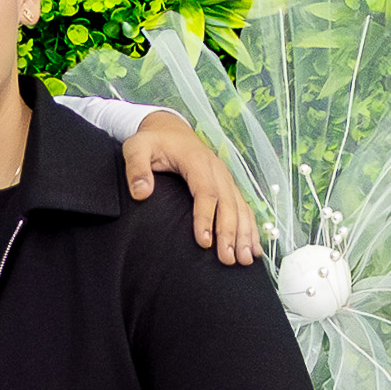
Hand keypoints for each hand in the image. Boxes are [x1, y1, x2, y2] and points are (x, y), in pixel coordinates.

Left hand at [119, 108, 260, 265]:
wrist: (170, 130)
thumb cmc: (152, 141)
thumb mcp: (137, 147)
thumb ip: (136, 167)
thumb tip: (141, 193)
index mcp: (197, 161)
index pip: (206, 191)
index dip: (206, 217)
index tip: (204, 241)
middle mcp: (216, 170)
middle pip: (227, 203)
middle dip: (229, 232)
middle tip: (227, 258)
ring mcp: (224, 178)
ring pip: (240, 207)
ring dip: (244, 234)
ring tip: (244, 259)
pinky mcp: (227, 186)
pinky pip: (243, 207)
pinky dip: (250, 228)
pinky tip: (253, 248)